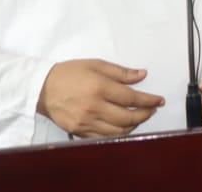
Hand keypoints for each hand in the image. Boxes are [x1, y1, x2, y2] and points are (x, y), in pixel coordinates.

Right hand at [36, 59, 164, 138]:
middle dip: (145, 114)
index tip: (159, 101)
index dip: (149, 101)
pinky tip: (123, 127)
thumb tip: (143, 75)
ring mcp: (86, 122)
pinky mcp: (79, 131)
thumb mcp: (96, 64)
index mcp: (99, 88)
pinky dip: (117, 134)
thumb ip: (121, 72)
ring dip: (133, 125)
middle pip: (127, 117)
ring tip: (140, 117)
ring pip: (117, 131)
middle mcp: (94, 107)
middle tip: (152, 109)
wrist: (42, 88)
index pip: (131, 98)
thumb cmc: (71, 73)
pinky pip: (103, 137)